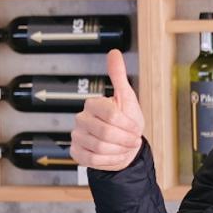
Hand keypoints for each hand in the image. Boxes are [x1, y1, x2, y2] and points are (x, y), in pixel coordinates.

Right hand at [70, 49, 143, 170]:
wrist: (124, 145)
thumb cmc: (127, 121)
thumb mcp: (127, 98)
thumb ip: (119, 76)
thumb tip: (114, 52)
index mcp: (93, 104)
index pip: (111, 115)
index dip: (128, 125)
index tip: (135, 128)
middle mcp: (81, 119)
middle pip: (106, 133)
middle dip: (125, 139)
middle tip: (133, 140)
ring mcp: (77, 136)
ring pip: (100, 148)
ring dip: (119, 150)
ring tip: (124, 147)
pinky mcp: (76, 153)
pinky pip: (93, 160)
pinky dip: (110, 160)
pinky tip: (116, 155)